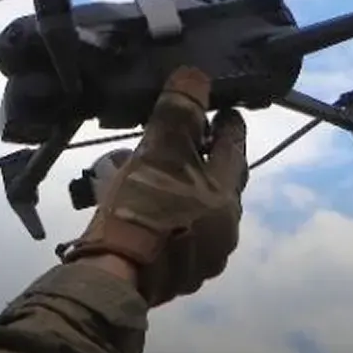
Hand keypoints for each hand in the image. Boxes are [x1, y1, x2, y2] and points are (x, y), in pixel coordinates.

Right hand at [58, 66, 248, 306]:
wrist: (117, 277)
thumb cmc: (142, 208)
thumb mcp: (158, 150)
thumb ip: (179, 112)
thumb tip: (195, 74)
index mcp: (227, 194)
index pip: (235, 148)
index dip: (227, 125)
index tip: (220, 111)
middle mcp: (227, 227)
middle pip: (220, 184)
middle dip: (202, 162)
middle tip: (181, 147)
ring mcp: (207, 256)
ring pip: (200, 212)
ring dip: (184, 195)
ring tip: (154, 184)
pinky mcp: (182, 277)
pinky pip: (182, 239)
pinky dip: (170, 223)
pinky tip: (146, 219)